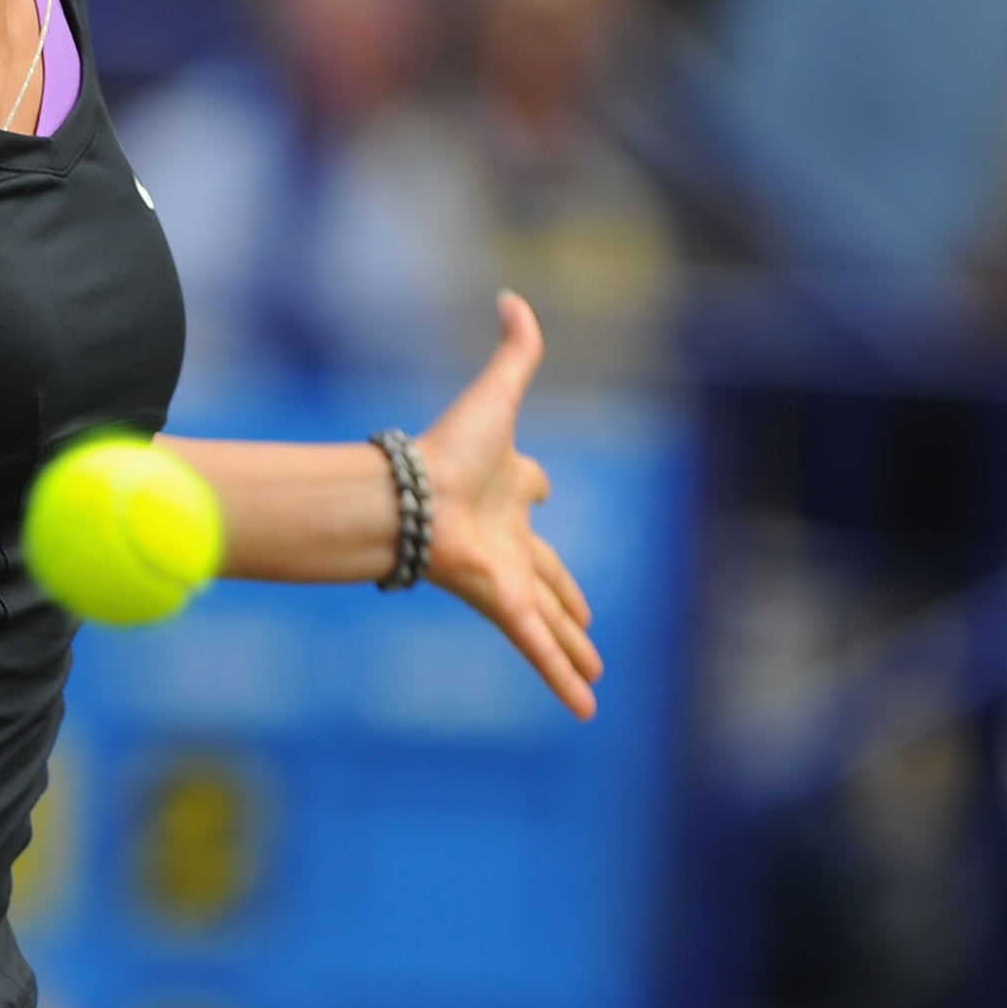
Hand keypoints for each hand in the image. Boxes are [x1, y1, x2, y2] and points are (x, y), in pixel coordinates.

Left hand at [417, 293, 601, 720]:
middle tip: (587, 622)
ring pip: (550, 620)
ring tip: (597, 676)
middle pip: (549, 573)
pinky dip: (561, 680)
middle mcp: (508, 537)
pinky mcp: (502, 606)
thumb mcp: (495, 395)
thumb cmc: (446, 448)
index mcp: (508, 488)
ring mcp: (506, 577)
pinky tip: (586, 712)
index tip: (543, 486)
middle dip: (570, 599)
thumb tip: (512, 295)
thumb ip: (513, 349)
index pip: (532, 489)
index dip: (538, 484)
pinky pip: (539, 649)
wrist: (409, 497)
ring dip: (573, 649)